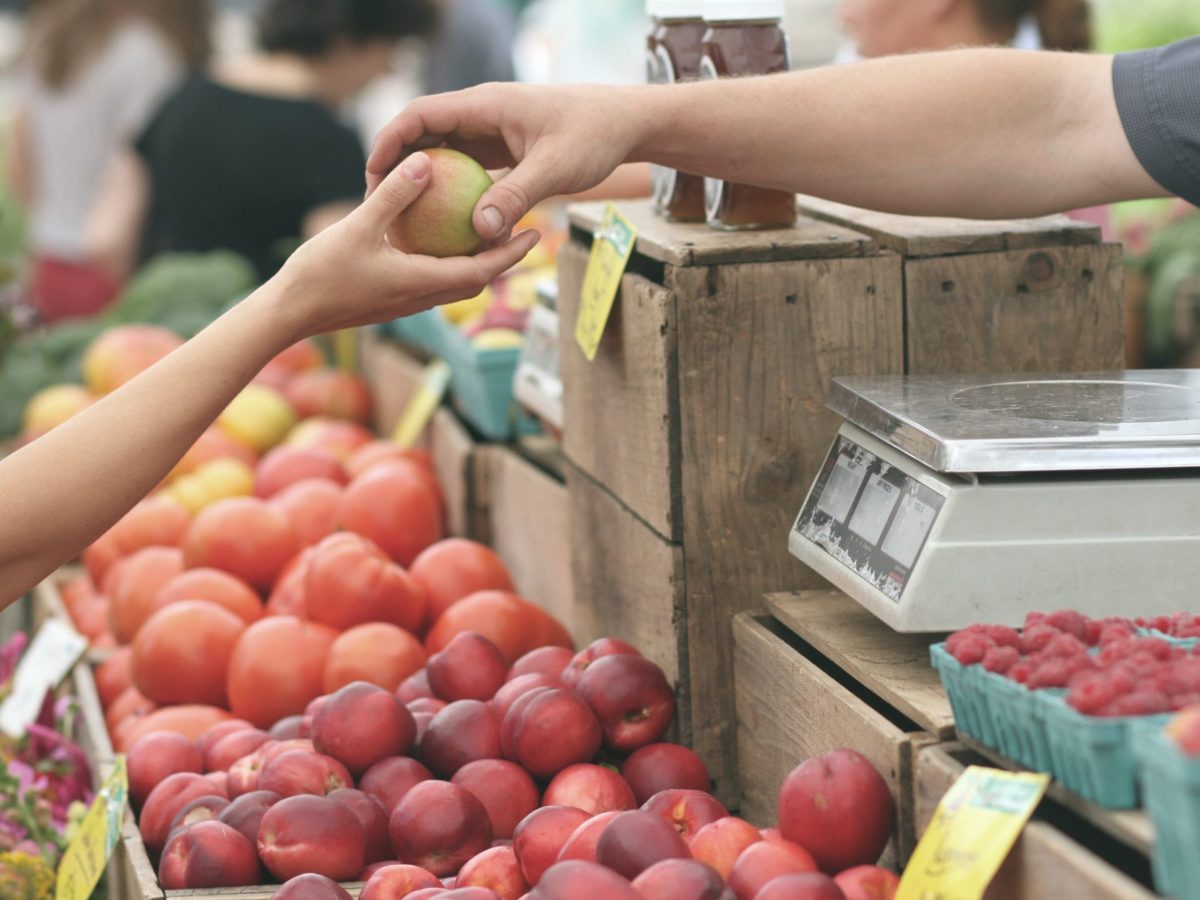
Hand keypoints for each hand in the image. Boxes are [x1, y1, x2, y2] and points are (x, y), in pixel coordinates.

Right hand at [274, 151, 539, 340]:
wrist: (288, 314)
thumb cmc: (320, 274)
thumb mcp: (358, 227)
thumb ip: (394, 195)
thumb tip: (425, 161)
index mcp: (422, 283)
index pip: (482, 271)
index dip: (511, 253)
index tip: (536, 233)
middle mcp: (421, 298)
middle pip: (476, 279)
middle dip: (502, 258)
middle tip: (523, 230)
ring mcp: (405, 302)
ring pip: (453, 283)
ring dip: (476, 262)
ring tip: (487, 232)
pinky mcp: (390, 300)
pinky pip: (430, 280)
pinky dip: (445, 262)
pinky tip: (436, 239)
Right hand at [367, 83, 642, 242]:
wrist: (624, 123)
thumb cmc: (593, 136)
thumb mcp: (555, 169)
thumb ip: (516, 197)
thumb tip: (479, 231)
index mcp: (485, 105)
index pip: (421, 115)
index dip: (391, 141)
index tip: (373, 174)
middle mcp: (482, 114)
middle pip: (424, 133)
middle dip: (397, 164)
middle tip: (378, 202)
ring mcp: (491, 132)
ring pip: (443, 152)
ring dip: (423, 180)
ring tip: (402, 216)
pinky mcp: (502, 149)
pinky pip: (466, 168)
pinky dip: (451, 190)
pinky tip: (443, 224)